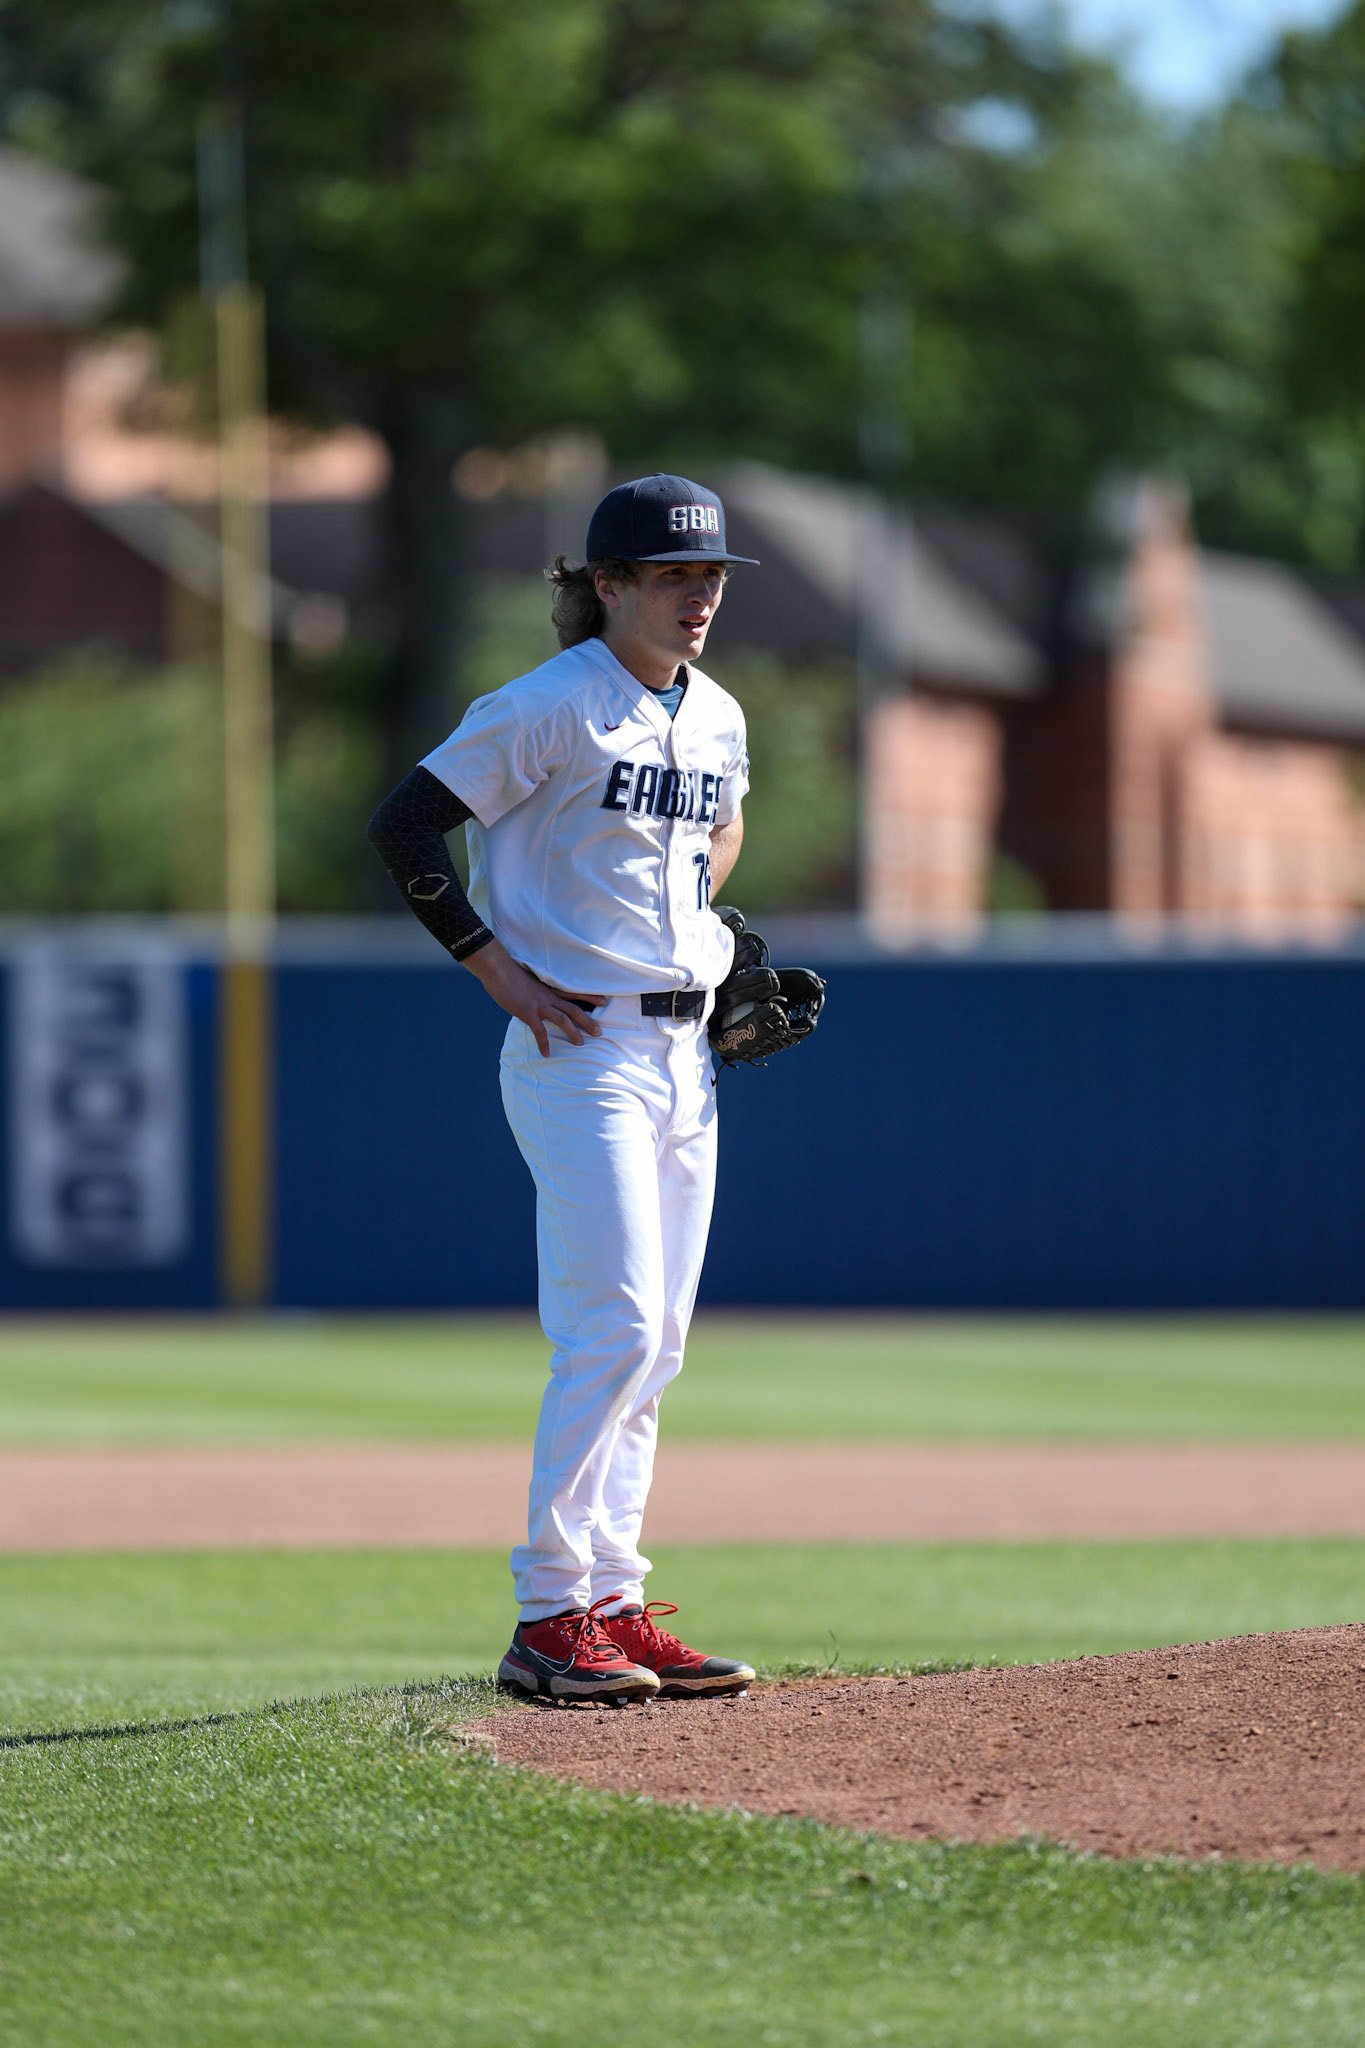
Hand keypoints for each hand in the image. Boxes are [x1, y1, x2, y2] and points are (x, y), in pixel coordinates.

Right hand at [464, 939, 604, 1057]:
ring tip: (580, 1044)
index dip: (590, 997)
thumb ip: (536, 991)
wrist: (499, 971)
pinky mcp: (528, 1012)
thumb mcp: (529, 982)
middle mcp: (549, 996)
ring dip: (573, 1032)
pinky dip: (544, 1043)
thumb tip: (536, 998)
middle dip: (588, 1021)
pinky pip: (539, 1031)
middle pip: (574, 1009)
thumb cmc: (510, 974)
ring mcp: (539, 1004)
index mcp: (550, 988)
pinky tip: (546, 1054)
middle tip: (599, 1032)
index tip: (604, 1001)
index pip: (575, 993)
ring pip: (563, 1019)